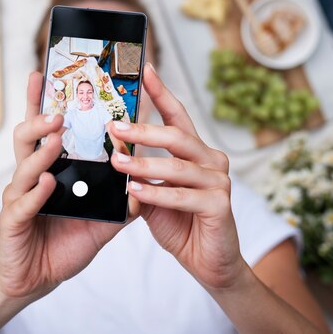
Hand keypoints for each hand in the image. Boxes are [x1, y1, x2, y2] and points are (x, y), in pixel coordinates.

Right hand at [0, 72, 135, 300]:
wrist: (38, 279)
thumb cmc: (64, 244)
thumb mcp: (98, 219)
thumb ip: (118, 201)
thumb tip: (146, 182)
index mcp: (47, 170)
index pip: (43, 131)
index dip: (40, 102)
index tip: (44, 74)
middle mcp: (29, 178)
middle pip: (25, 138)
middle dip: (39, 119)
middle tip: (60, 109)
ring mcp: (17, 199)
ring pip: (23, 167)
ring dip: (41, 151)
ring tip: (57, 137)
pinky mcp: (13, 223)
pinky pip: (23, 204)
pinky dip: (37, 193)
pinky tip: (49, 183)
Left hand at [108, 64, 245, 290]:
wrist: (208, 263)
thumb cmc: (180, 224)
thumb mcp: (153, 194)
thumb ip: (140, 173)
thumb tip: (112, 152)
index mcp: (196, 152)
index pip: (178, 116)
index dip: (161, 92)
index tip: (144, 70)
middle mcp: (211, 160)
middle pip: (176, 136)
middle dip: (143, 130)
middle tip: (113, 127)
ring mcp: (219, 182)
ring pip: (177, 166)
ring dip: (143, 164)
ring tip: (116, 163)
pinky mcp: (220, 206)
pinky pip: (182, 196)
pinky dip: (156, 194)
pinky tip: (134, 192)